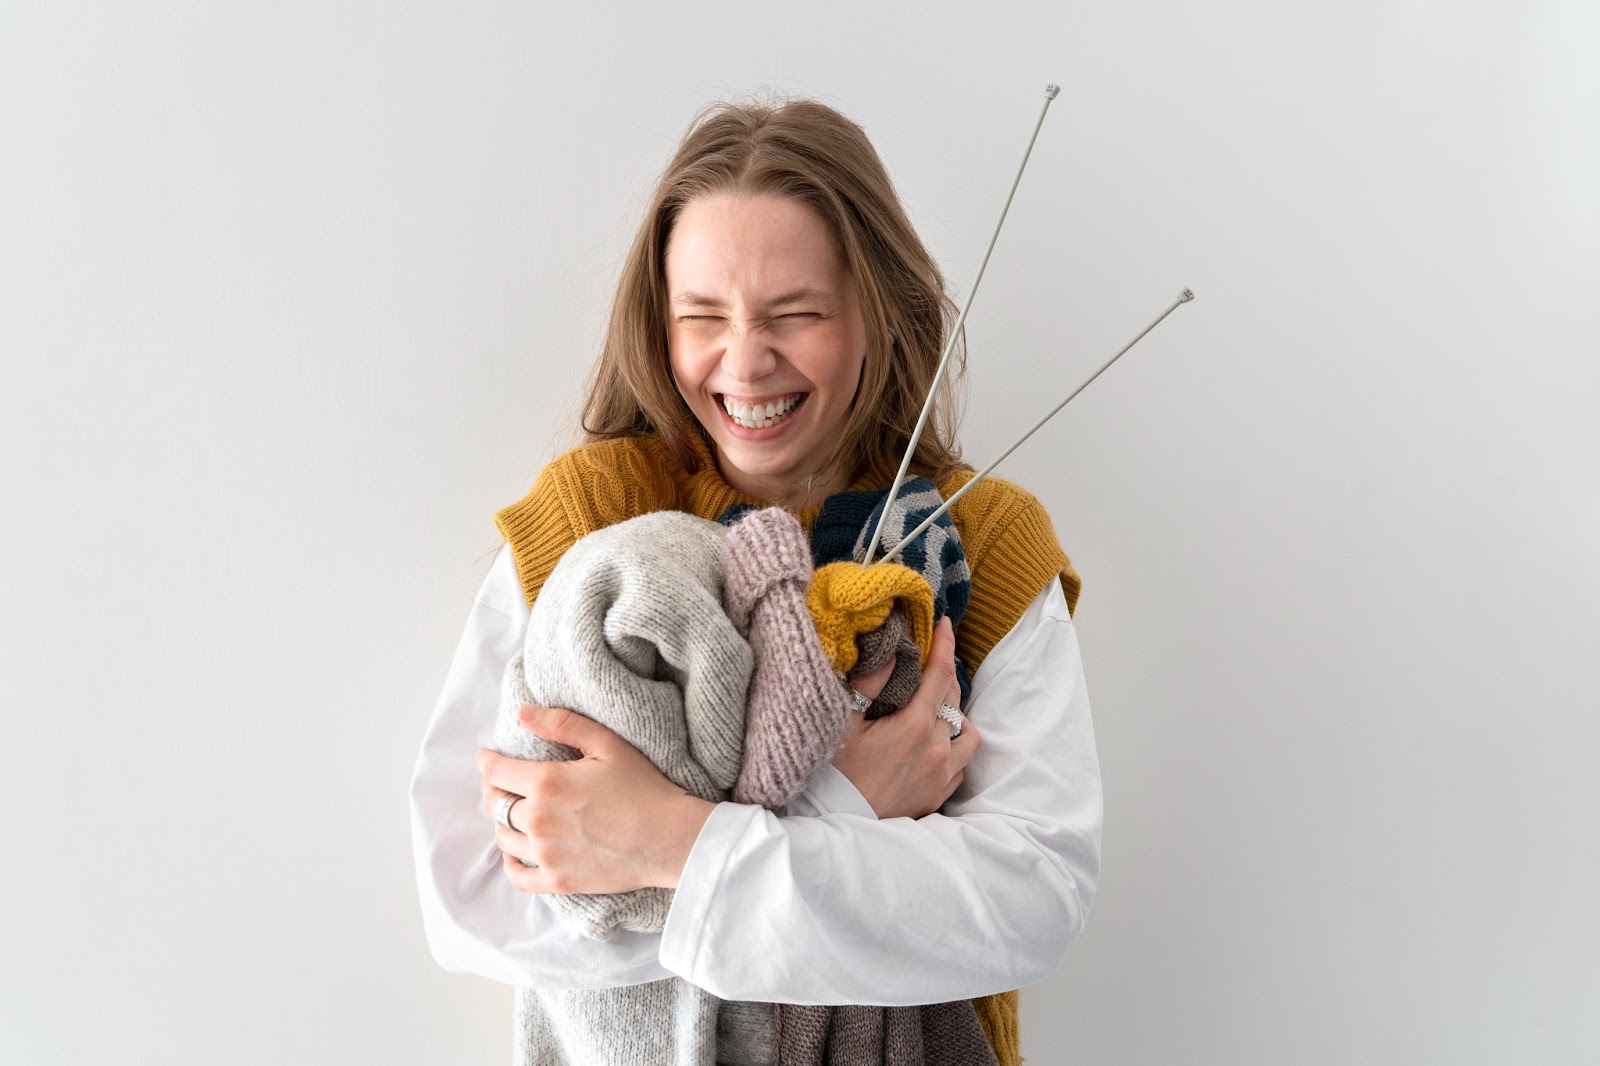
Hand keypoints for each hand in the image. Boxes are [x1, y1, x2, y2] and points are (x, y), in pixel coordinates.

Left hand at [476, 705, 715, 894]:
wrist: (670, 838)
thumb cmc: (644, 787)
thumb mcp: (607, 744)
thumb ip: (562, 724)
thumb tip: (523, 712)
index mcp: (547, 783)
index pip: (496, 771)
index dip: (486, 761)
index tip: (485, 756)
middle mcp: (538, 819)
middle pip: (495, 804)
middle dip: (492, 789)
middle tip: (499, 783)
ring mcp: (545, 853)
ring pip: (503, 837)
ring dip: (503, 822)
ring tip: (512, 813)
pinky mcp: (557, 881)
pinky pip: (517, 875)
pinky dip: (510, 863)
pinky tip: (516, 852)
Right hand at [830, 616, 980, 819]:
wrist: (838, 823)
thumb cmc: (835, 773)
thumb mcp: (844, 722)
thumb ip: (870, 683)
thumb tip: (891, 651)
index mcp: (915, 725)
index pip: (940, 674)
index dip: (944, 644)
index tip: (946, 624)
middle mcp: (938, 749)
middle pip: (954, 699)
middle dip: (944, 677)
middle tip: (929, 665)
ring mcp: (942, 774)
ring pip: (968, 733)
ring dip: (955, 716)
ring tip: (934, 710)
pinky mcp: (939, 795)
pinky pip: (961, 764)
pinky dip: (953, 747)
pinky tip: (933, 744)